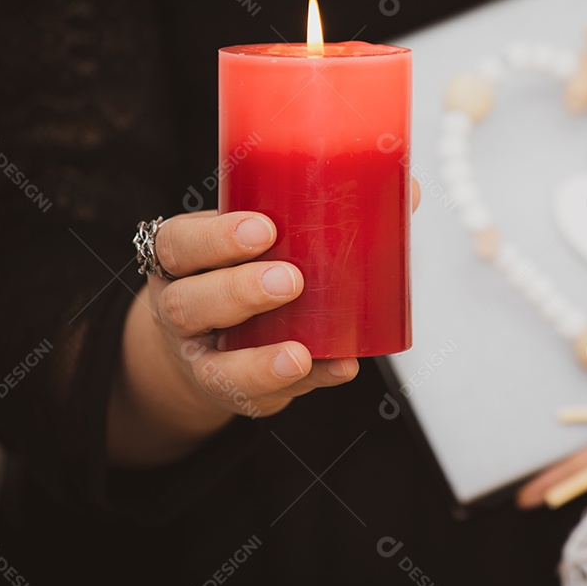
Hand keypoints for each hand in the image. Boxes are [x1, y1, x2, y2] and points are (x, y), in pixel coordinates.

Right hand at [107, 181, 420, 466]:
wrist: (208, 339)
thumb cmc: (248, 270)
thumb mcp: (265, 238)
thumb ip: (320, 215)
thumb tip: (406, 191)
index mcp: (186, 256)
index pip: (180, 243)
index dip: (215, 238)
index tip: (263, 229)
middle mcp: (182, 307)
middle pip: (188, 303)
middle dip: (239, 292)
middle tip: (291, 280)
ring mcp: (201, 357)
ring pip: (215, 364)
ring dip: (260, 359)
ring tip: (301, 351)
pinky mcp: (233, 392)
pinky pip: (261, 395)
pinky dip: (307, 383)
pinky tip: (338, 368)